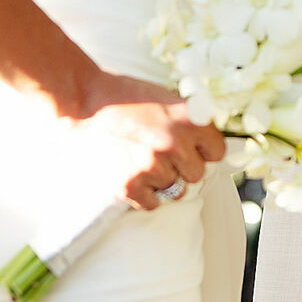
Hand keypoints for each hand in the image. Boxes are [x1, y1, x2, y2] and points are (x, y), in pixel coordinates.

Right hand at [72, 72, 225, 209]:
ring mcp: (152, 166)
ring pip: (175, 190)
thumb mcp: (167, 98)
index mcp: (189, 119)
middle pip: (197, 174)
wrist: (84, 100)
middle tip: (159, 152)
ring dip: (162, 180)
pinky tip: (131, 172)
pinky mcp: (130, 185)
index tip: (190, 148)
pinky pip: (152, 204)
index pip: (217, 152)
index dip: (203, 150)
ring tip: (141, 158)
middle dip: (182, 166)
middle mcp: (174, 144)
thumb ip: (190, 121)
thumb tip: (209, 146)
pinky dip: (144, 194)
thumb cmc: (126, 97)